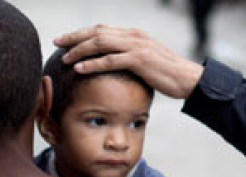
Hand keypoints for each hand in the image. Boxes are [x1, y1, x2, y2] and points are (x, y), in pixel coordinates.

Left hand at [54, 25, 203, 98]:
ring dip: (80, 50)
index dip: (82, 33)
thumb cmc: (167, 74)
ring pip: (101, 43)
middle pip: (97, 32)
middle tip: (57, 43)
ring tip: (64, 57)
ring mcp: (136, 46)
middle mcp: (133, 36)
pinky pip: (110, 60)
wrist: (189, 79)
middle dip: (74, 37)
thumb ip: (129, 59)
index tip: (65, 40)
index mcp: (133, 34)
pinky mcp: (139, 60)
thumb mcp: (146, 62)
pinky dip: (92, 63)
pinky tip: (79, 68)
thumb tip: (114, 64)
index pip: (102, 29)